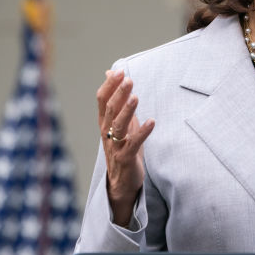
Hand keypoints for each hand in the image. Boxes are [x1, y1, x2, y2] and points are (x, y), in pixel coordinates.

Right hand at [96, 70, 154, 226]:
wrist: (121, 183)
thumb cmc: (122, 148)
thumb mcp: (118, 122)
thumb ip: (116, 98)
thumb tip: (110, 73)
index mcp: (104, 122)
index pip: (102, 100)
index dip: (110, 85)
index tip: (119, 72)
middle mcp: (107, 132)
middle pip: (110, 109)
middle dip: (119, 94)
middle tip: (128, 80)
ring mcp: (115, 146)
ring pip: (118, 126)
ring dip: (127, 111)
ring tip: (136, 97)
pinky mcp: (126, 158)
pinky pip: (133, 143)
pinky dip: (142, 132)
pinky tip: (152, 122)